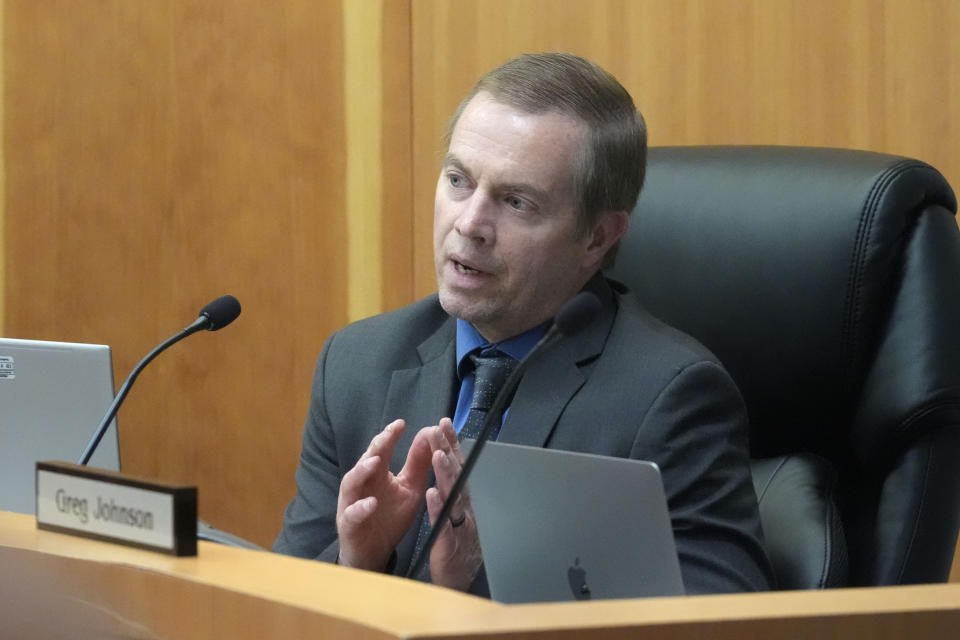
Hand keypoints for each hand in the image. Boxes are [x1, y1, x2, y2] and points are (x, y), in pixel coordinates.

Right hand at [336, 419, 431, 570]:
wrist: (376, 553)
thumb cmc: (390, 517)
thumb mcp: (411, 488)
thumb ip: (419, 463)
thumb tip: (429, 433)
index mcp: (377, 474)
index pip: (381, 449)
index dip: (389, 436)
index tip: (401, 423)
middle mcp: (361, 484)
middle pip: (365, 460)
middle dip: (376, 446)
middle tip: (388, 435)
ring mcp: (352, 503)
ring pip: (351, 482)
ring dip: (362, 471)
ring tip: (375, 462)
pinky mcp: (349, 525)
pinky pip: (351, 514)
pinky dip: (360, 508)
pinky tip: (371, 503)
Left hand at [424, 418, 483, 590]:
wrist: (463, 583)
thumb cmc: (460, 546)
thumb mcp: (457, 514)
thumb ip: (455, 489)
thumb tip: (454, 462)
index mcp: (463, 500)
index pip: (457, 467)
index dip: (451, 444)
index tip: (444, 422)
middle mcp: (465, 508)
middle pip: (458, 474)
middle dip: (449, 450)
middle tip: (440, 428)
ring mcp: (459, 525)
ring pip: (454, 496)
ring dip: (446, 474)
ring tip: (438, 454)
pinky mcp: (450, 544)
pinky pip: (444, 524)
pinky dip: (439, 508)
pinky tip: (432, 494)